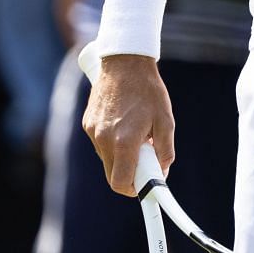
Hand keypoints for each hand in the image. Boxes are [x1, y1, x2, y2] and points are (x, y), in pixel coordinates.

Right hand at [82, 54, 174, 196]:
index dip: (134, 190)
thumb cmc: (148, 90)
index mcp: (124, 141)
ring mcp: (92, 131)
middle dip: (129, 173)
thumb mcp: (166, 120)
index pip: (121, 183)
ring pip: (107, 159)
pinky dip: (113, 143)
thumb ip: (165, 150)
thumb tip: (162, 171)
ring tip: (137, 134)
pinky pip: (100, 144)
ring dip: (122, 156)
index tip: (145, 188)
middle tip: (146, 158)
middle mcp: (103, 139)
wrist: (124, 62)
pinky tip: (125, 124)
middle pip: (112, 174)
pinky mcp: (87, 123)